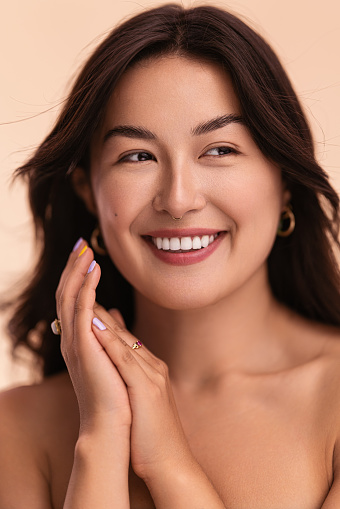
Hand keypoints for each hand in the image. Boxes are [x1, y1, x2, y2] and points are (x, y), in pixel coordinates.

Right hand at [55, 240, 130, 434]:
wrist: (115, 427)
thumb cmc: (117, 396)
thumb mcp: (112, 356)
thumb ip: (109, 332)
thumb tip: (114, 313)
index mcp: (81, 341)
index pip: (75, 301)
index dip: (78, 278)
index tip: (87, 255)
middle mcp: (74, 340)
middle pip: (67, 295)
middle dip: (73, 268)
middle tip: (81, 244)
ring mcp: (77, 343)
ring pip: (70, 298)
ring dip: (76, 272)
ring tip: (85, 250)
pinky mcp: (84, 347)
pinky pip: (81, 310)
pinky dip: (86, 288)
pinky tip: (93, 271)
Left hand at [90, 307, 194, 482]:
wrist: (171, 463)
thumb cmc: (152, 436)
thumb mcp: (142, 403)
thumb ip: (133, 381)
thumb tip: (118, 369)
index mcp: (152, 370)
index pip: (127, 340)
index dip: (108, 322)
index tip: (91, 306)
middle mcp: (154, 367)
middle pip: (125, 335)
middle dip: (103, 313)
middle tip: (86, 292)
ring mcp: (152, 376)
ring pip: (125, 341)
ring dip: (104, 319)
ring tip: (87, 298)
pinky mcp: (146, 389)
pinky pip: (125, 359)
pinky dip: (110, 341)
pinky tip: (96, 327)